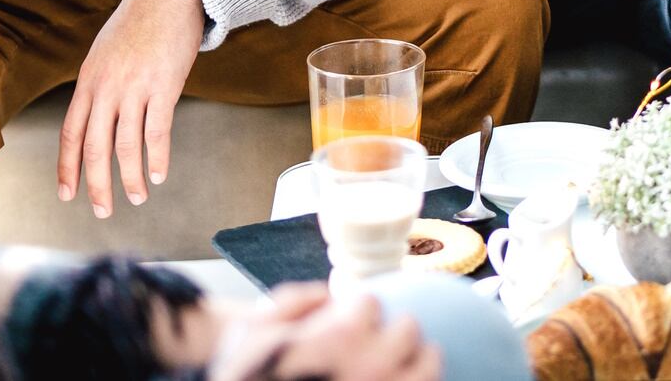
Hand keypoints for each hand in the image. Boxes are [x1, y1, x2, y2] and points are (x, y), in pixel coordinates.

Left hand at [57, 0, 204, 217]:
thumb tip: (101, 112)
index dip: (67, 167)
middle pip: (94, 147)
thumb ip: (101, 82)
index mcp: (88, 79)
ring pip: (126, 145)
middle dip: (96, 185)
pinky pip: (157, 131)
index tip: (68, 194)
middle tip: (102, 211)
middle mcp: (106, 86)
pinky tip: (159, 175)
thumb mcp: (107, 49)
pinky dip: (157, 157)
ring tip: (135, 198)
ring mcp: (134, 86)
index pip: (70, 133)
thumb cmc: (143, 17)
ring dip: (130, 178)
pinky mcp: (163, 85)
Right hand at [207, 285, 440, 380]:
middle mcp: (372, 366)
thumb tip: (325, 297)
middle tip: (378, 341)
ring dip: (418, 361)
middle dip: (391, 331)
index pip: (369, 303)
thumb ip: (291, 302)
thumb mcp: (250, 332)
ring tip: (404, 364)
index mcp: (340, 337)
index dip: (354, 311)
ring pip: (429, 366)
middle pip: (407, 329)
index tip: (345, 323)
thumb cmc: (241, 376)